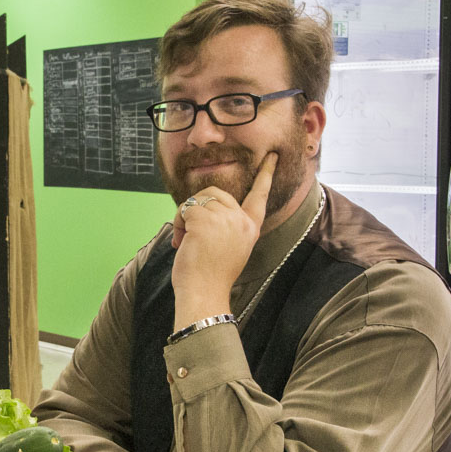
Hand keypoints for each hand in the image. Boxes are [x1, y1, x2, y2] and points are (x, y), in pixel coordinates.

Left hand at [170, 152, 276, 329]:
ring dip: (184, 218)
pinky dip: (178, 223)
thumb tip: (203, 210)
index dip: (266, 176)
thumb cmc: (210, 276)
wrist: (204, 294)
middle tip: (188, 235)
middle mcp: (241, 221)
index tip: (272, 157)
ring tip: (185, 241)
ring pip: (197, 200)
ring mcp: (224, 219)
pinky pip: (185, 208)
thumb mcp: (228, 248)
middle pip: (216, 193)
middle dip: (197, 208)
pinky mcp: (205, 220)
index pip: (259, 196)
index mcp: (250, 228)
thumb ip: (225, 227)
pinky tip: (181, 241)